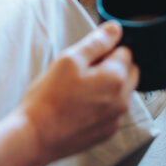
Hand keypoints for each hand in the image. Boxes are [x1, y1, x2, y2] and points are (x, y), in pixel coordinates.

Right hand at [18, 22, 137, 165]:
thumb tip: (116, 28)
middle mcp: (123, 100)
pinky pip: (113, 110)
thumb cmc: (49, 97)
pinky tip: (80, 106)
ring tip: (79, 90)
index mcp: (116, 78)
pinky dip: (104, 104)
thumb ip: (97, 42)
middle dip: (114, 66)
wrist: (35, 137)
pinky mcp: (107, 132)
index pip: (125, 51)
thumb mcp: (69, 59)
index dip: (105, 50)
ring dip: (110, 86)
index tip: (86, 58)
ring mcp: (116, 119)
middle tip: (84, 71)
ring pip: (122, 92)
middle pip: (129, 72)